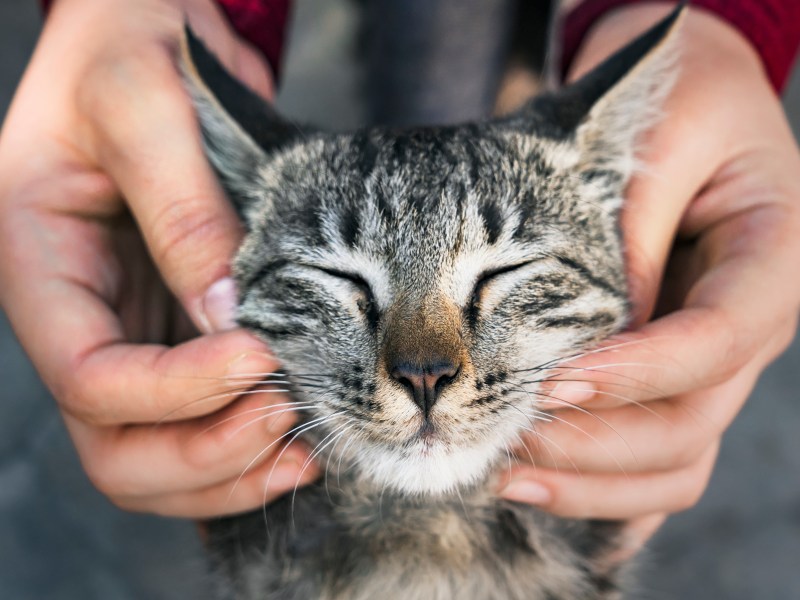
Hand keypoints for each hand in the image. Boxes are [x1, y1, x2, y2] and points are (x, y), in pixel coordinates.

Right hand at [0, 0, 315, 517]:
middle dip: (202, 452)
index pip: (89, 376)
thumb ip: (181, 211)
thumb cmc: (128, 47)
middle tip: (286, 418)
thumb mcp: (144, 106)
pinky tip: (300, 437)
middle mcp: (80, 316)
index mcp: (39, 267)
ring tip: (303, 447)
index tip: (263, 357)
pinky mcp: (179, 331)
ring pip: (155, 453)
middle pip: (114, 445)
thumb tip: (229, 317)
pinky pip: (199, 421)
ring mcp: (132, 332)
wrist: (152, 33)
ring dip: (228, 468)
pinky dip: (246, 447)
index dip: (176, 391)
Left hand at [498, 3, 799, 552]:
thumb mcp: (661, 136)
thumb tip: (584, 338)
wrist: (694, 103)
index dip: (636, 373)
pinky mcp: (676, 379)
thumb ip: (629, 230)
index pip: (716, 339)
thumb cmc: (682, 103)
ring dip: (591, 482)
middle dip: (595, 442)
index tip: (551, 380)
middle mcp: (752, 328)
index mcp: (774, 261)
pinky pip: (657, 460)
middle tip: (503, 434)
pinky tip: (543, 492)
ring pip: (675, 461)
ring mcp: (715, 364)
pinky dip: (605, 489)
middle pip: (691, 424)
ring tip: (503, 477)